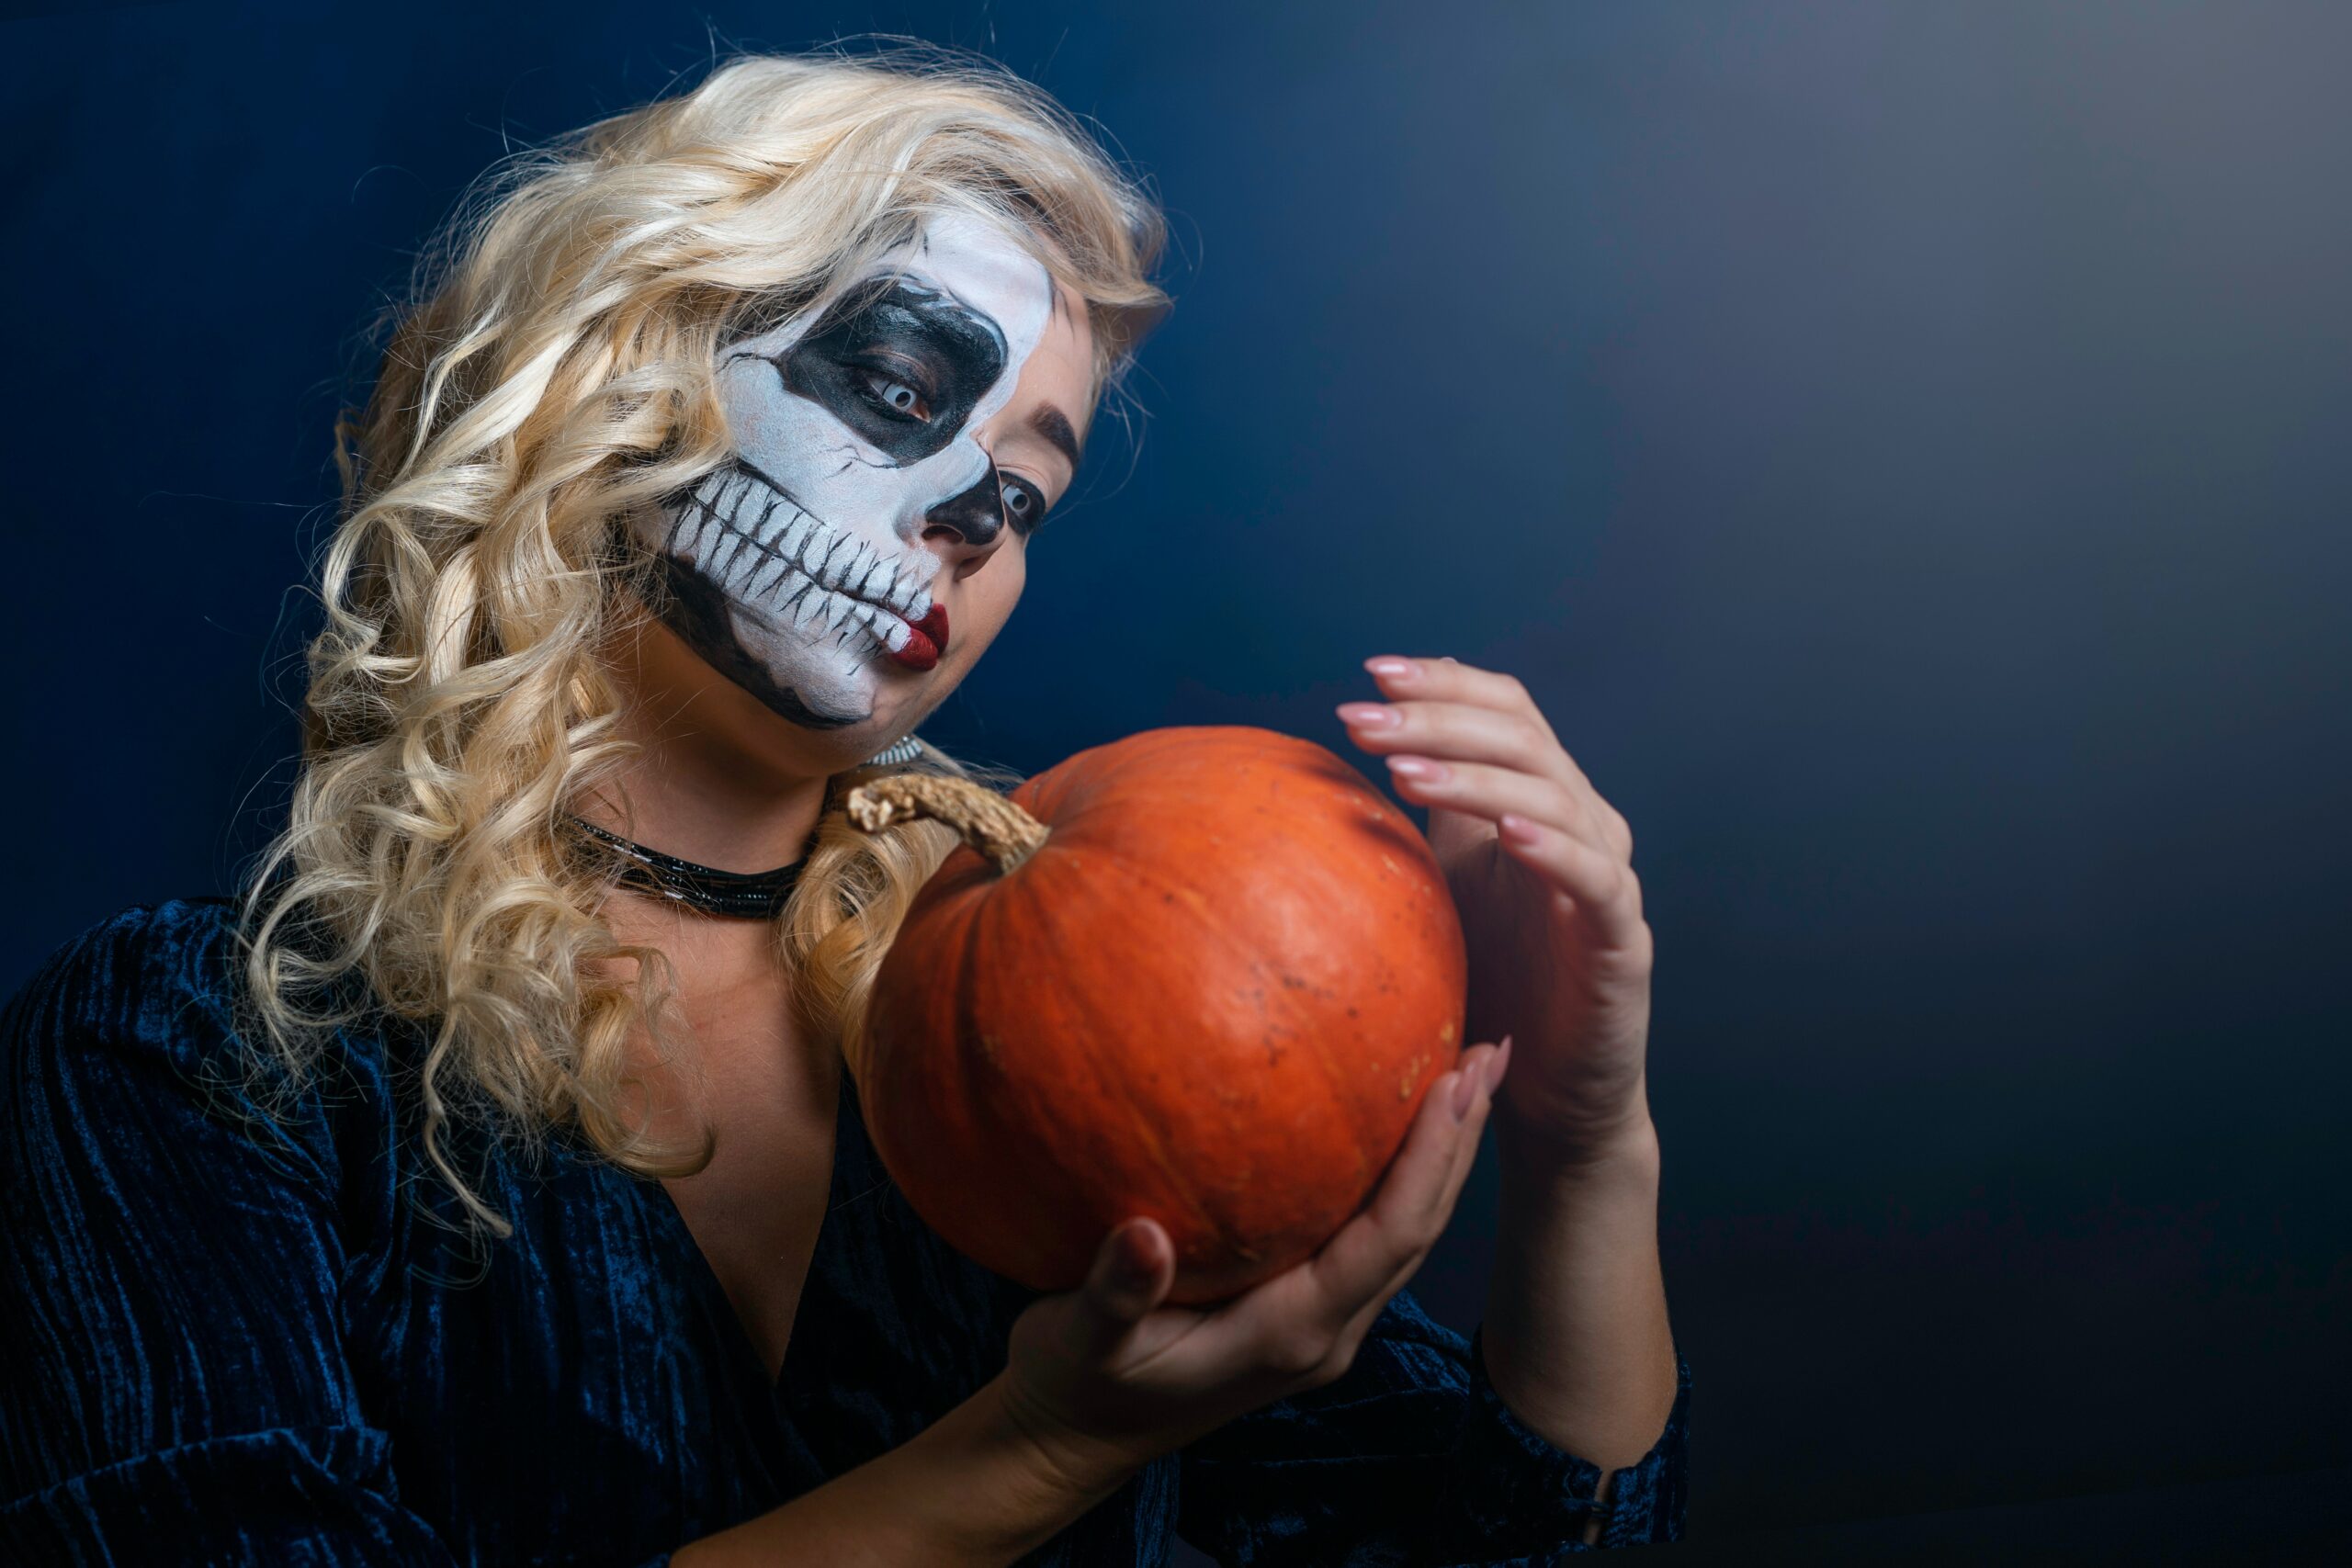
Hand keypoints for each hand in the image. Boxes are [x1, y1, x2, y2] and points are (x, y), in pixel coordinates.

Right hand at [996, 1038, 1510, 1486]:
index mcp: (1291, 1333)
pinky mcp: (1304, 1307)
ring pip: (1406, 1231)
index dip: (1429, 1161)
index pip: (1389, 1238)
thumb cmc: (1077, 1387)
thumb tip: (1142, 1236)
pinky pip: (1374, 1233)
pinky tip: (1393, 1118)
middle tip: (1492, 1050)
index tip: (1454, 1084)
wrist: (1076, 1440)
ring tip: (1468, 1071)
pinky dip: (1401, 1173)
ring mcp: (1322, 1322)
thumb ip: (1115, 1295)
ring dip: (1442, 1154)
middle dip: (1460, 1140)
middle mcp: (1326, 1330)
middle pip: (1421, 1228)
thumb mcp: (1080, 1342)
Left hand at [1339, 656, 1653, 1160]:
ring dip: (1474, 776)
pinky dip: (1553, 847)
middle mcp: (1584, 822)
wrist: (1550, 1091)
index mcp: (1539, 798)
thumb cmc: (1492, 983)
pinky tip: (1503, 832)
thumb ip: (1417, 819)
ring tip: (1404, 771)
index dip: (1445, 683)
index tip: (1370, 674)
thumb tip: (1339, 758)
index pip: (1504, 710)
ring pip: (1552, 795)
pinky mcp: (1621, 938)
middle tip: (1359, 719)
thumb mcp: (1441, 885)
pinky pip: (1594, 878)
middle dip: (1436, 719)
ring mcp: (1609, 877)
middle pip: (1521, 737)